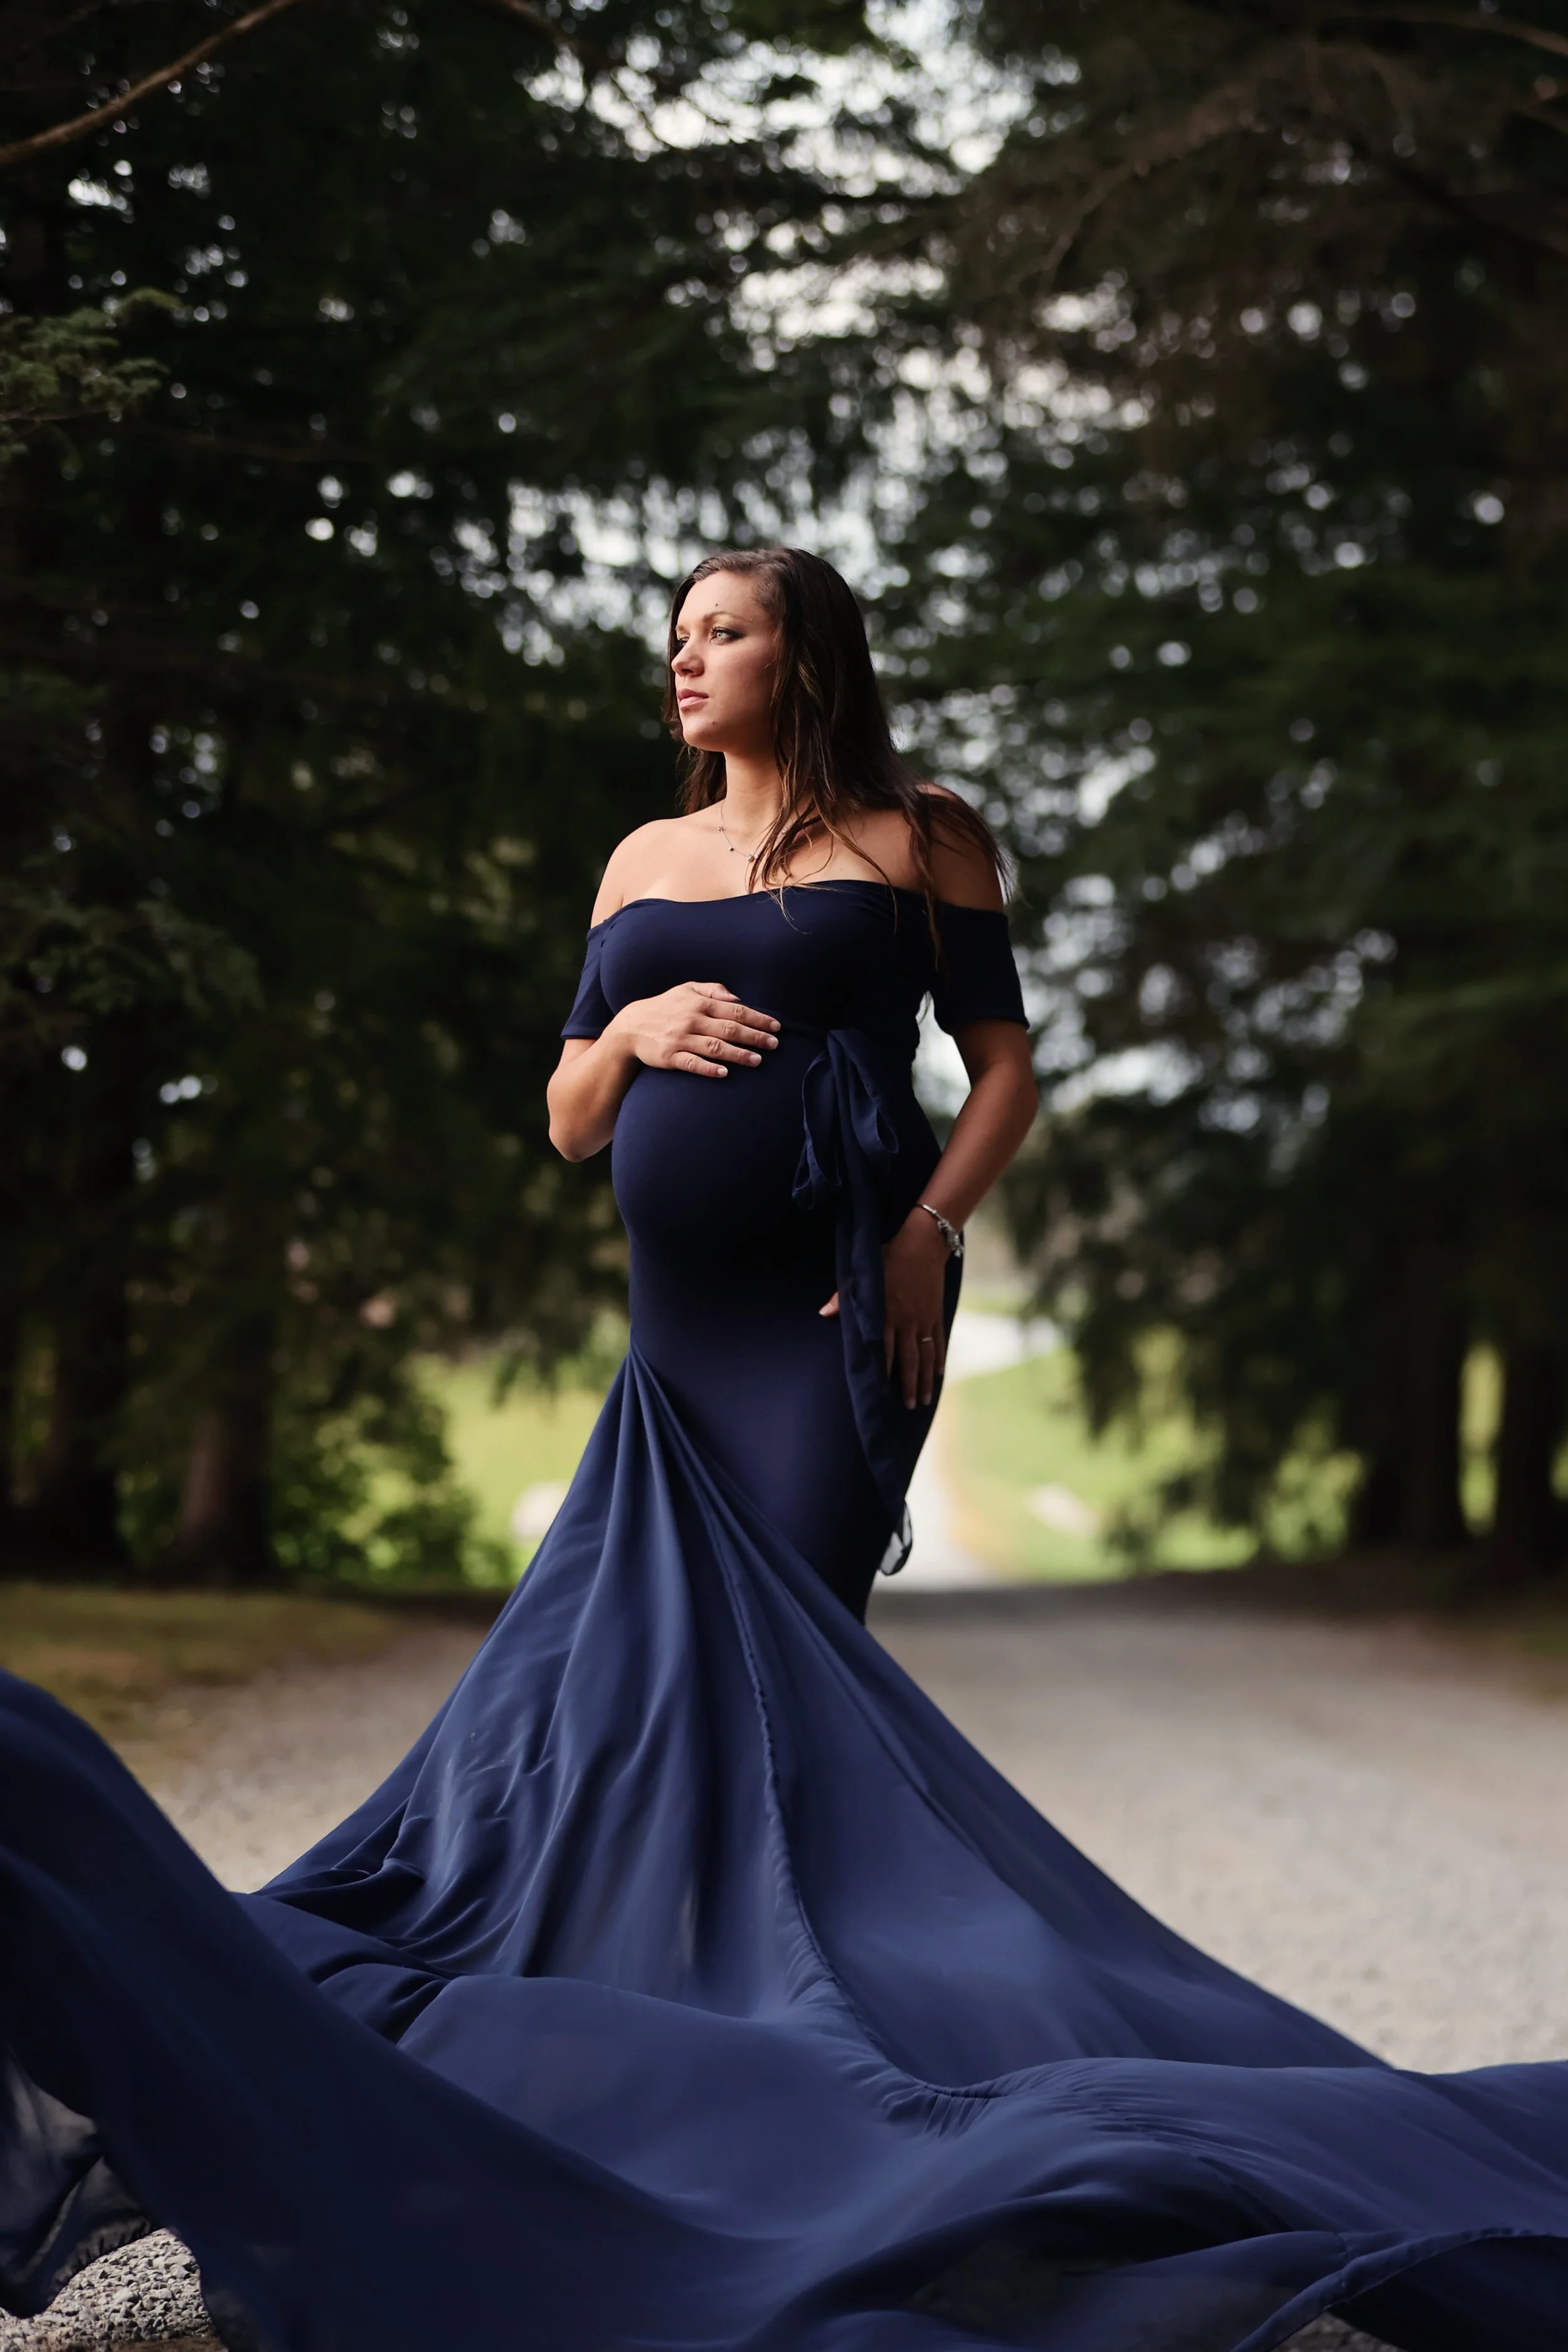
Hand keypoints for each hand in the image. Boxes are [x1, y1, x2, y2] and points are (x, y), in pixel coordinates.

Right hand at [611, 982, 779, 1078]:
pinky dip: (708, 1068)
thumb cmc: (665, 1007)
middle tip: (774, 1045)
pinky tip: (724, 1072)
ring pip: (715, 1047)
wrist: (630, 1026)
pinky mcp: (669, 1057)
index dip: (758, 1019)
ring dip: (738, 1054)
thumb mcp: (686, 989)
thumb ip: (713, 990)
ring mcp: (680, 1039)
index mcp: (699, 1002)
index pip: (735, 1010)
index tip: (776, 1027)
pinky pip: (691, 1063)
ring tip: (757, 1061)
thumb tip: (738, 998)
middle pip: (729, 1028)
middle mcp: (692, 1019)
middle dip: (754, 1036)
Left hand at [819, 1209, 949, 1409]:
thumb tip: (824, 1313)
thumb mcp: (863, 1274)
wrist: (922, 1243)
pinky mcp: (936, 1314)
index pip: (884, 1350)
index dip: (883, 1372)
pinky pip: (938, 1342)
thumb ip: (844, 1297)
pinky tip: (938, 1375)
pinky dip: (939, 1360)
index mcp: (886, 1313)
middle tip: (907, 1406)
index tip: (881, 1393)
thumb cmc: (888, 1257)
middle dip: (907, 1385)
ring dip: (924, 1379)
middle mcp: (906, 1321)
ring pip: (925, 1356)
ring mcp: (924, 1319)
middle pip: (908, 1360)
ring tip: (923, 1399)